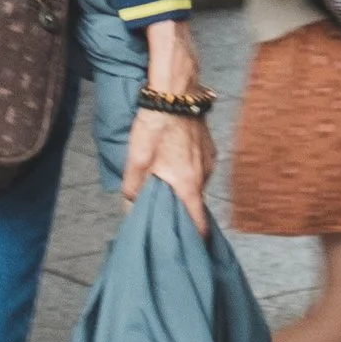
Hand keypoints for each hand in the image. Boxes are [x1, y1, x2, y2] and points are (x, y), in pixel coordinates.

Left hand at [121, 19, 213, 230]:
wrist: (175, 89)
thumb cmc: (155, 124)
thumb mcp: (136, 160)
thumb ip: (133, 190)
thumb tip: (131, 210)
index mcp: (187, 182)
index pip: (198, 222)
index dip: (195, 239)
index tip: (190, 251)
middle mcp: (204, 173)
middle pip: (194, 203)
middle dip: (180, 211)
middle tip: (163, 215)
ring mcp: (209, 158)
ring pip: (195, 183)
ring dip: (181, 187)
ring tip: (162, 184)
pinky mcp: (208, 146)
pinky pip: (198, 167)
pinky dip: (186, 171)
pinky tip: (171, 162)